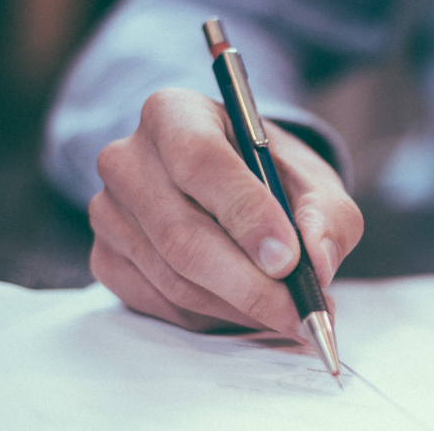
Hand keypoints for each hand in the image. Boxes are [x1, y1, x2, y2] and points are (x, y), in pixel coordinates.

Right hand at [88, 88, 361, 335]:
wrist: (231, 187)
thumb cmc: (271, 176)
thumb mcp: (313, 181)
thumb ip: (327, 215)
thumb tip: (317, 262)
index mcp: (174, 114)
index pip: (200, 161)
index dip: (246, 214)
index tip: (288, 259)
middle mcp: (127, 159)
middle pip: (182, 234)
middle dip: (250, 284)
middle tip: (300, 311)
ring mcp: (109, 213)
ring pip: (175, 279)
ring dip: (240, 307)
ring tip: (289, 314)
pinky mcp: (106, 259)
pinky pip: (162, 305)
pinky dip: (214, 318)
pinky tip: (249, 309)